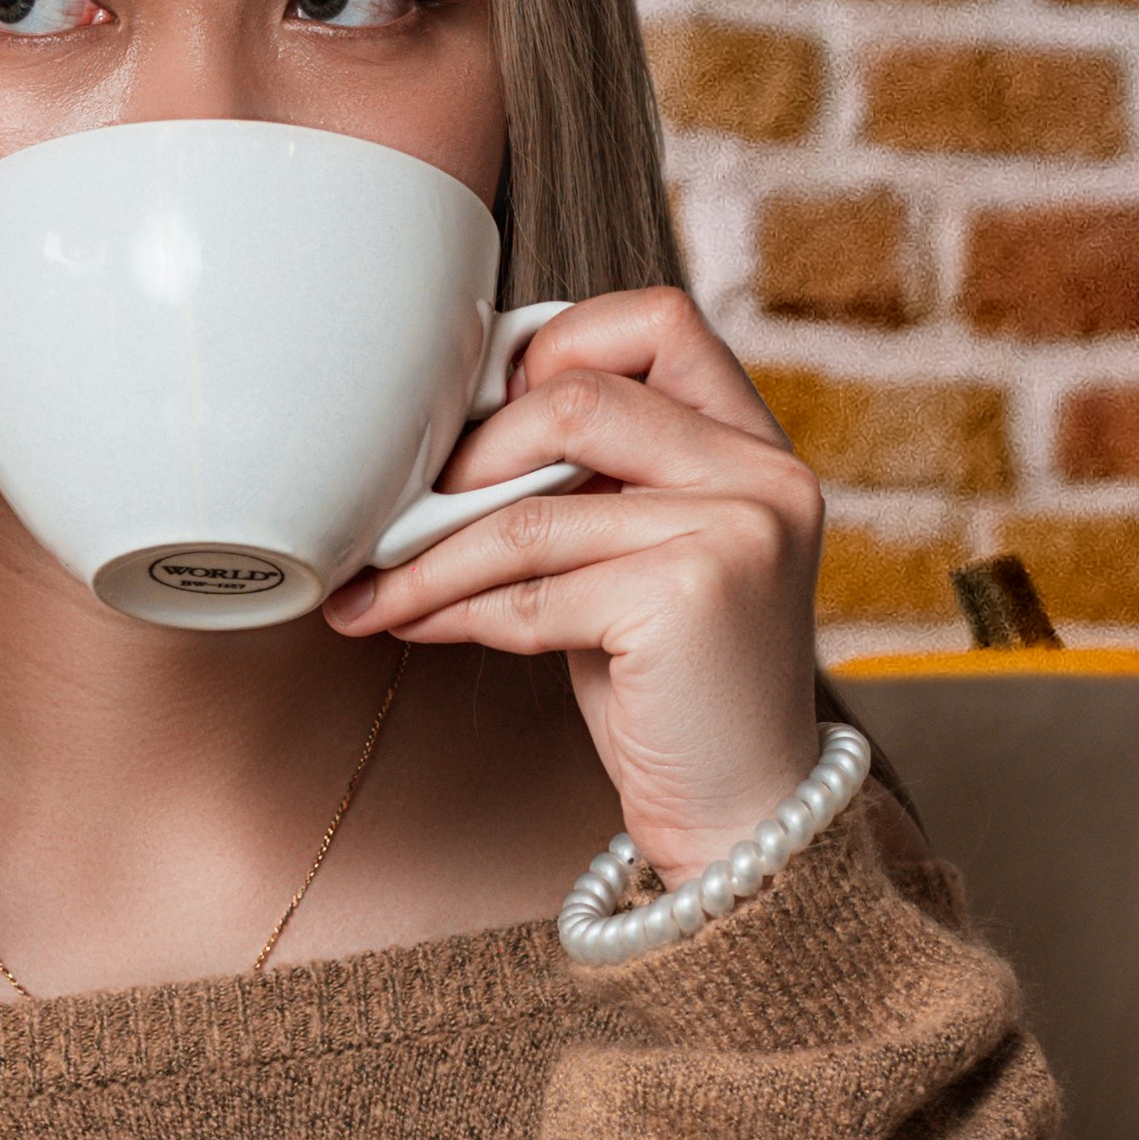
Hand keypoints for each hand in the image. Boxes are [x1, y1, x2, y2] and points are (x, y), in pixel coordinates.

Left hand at [320, 283, 825, 875]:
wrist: (744, 816)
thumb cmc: (674, 685)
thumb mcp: (645, 555)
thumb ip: (594, 481)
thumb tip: (446, 435)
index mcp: (756, 444)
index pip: (657, 323)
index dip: (556, 347)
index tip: (482, 414)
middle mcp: (764, 474)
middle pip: (578, 400)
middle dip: (468, 459)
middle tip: (400, 512)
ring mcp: (738, 532)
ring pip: (534, 510)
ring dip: (431, 554)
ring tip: (374, 583)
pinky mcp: (690, 598)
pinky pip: (533, 589)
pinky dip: (456, 609)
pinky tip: (413, 624)